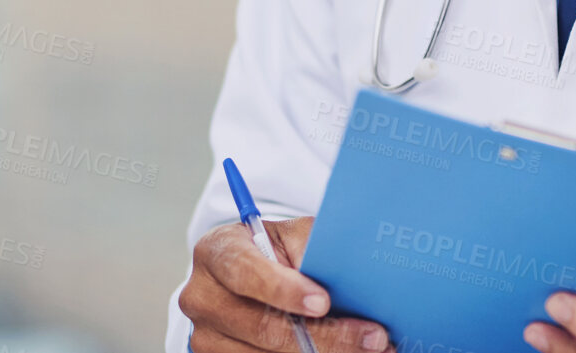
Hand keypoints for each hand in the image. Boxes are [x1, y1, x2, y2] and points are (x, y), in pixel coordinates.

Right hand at [180, 216, 391, 351]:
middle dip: (326, 335)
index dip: (284, 290)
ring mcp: (207, 336)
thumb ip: (310, 245)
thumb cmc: (274, 250)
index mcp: (216, 252)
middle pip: (263, 327)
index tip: (324, 302)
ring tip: (372, 349)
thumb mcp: (290, 234)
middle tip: (373, 337)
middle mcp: (202, 297)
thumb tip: (342, 271)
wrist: (248, 274)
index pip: (246, 272)